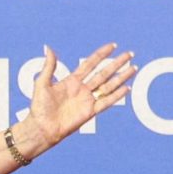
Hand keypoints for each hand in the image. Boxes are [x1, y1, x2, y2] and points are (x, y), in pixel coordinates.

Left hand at [16, 43, 137, 157]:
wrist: (42, 128)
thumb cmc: (39, 107)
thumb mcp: (42, 83)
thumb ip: (49, 66)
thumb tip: (48, 47)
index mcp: (72, 81)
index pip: (90, 64)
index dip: (101, 54)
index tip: (113, 46)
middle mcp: (82, 89)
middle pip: (104, 72)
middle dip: (117, 63)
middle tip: (130, 54)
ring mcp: (88, 100)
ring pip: (109, 85)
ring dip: (121, 77)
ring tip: (134, 68)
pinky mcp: (90, 111)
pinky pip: (106, 102)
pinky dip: (117, 95)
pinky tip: (127, 88)